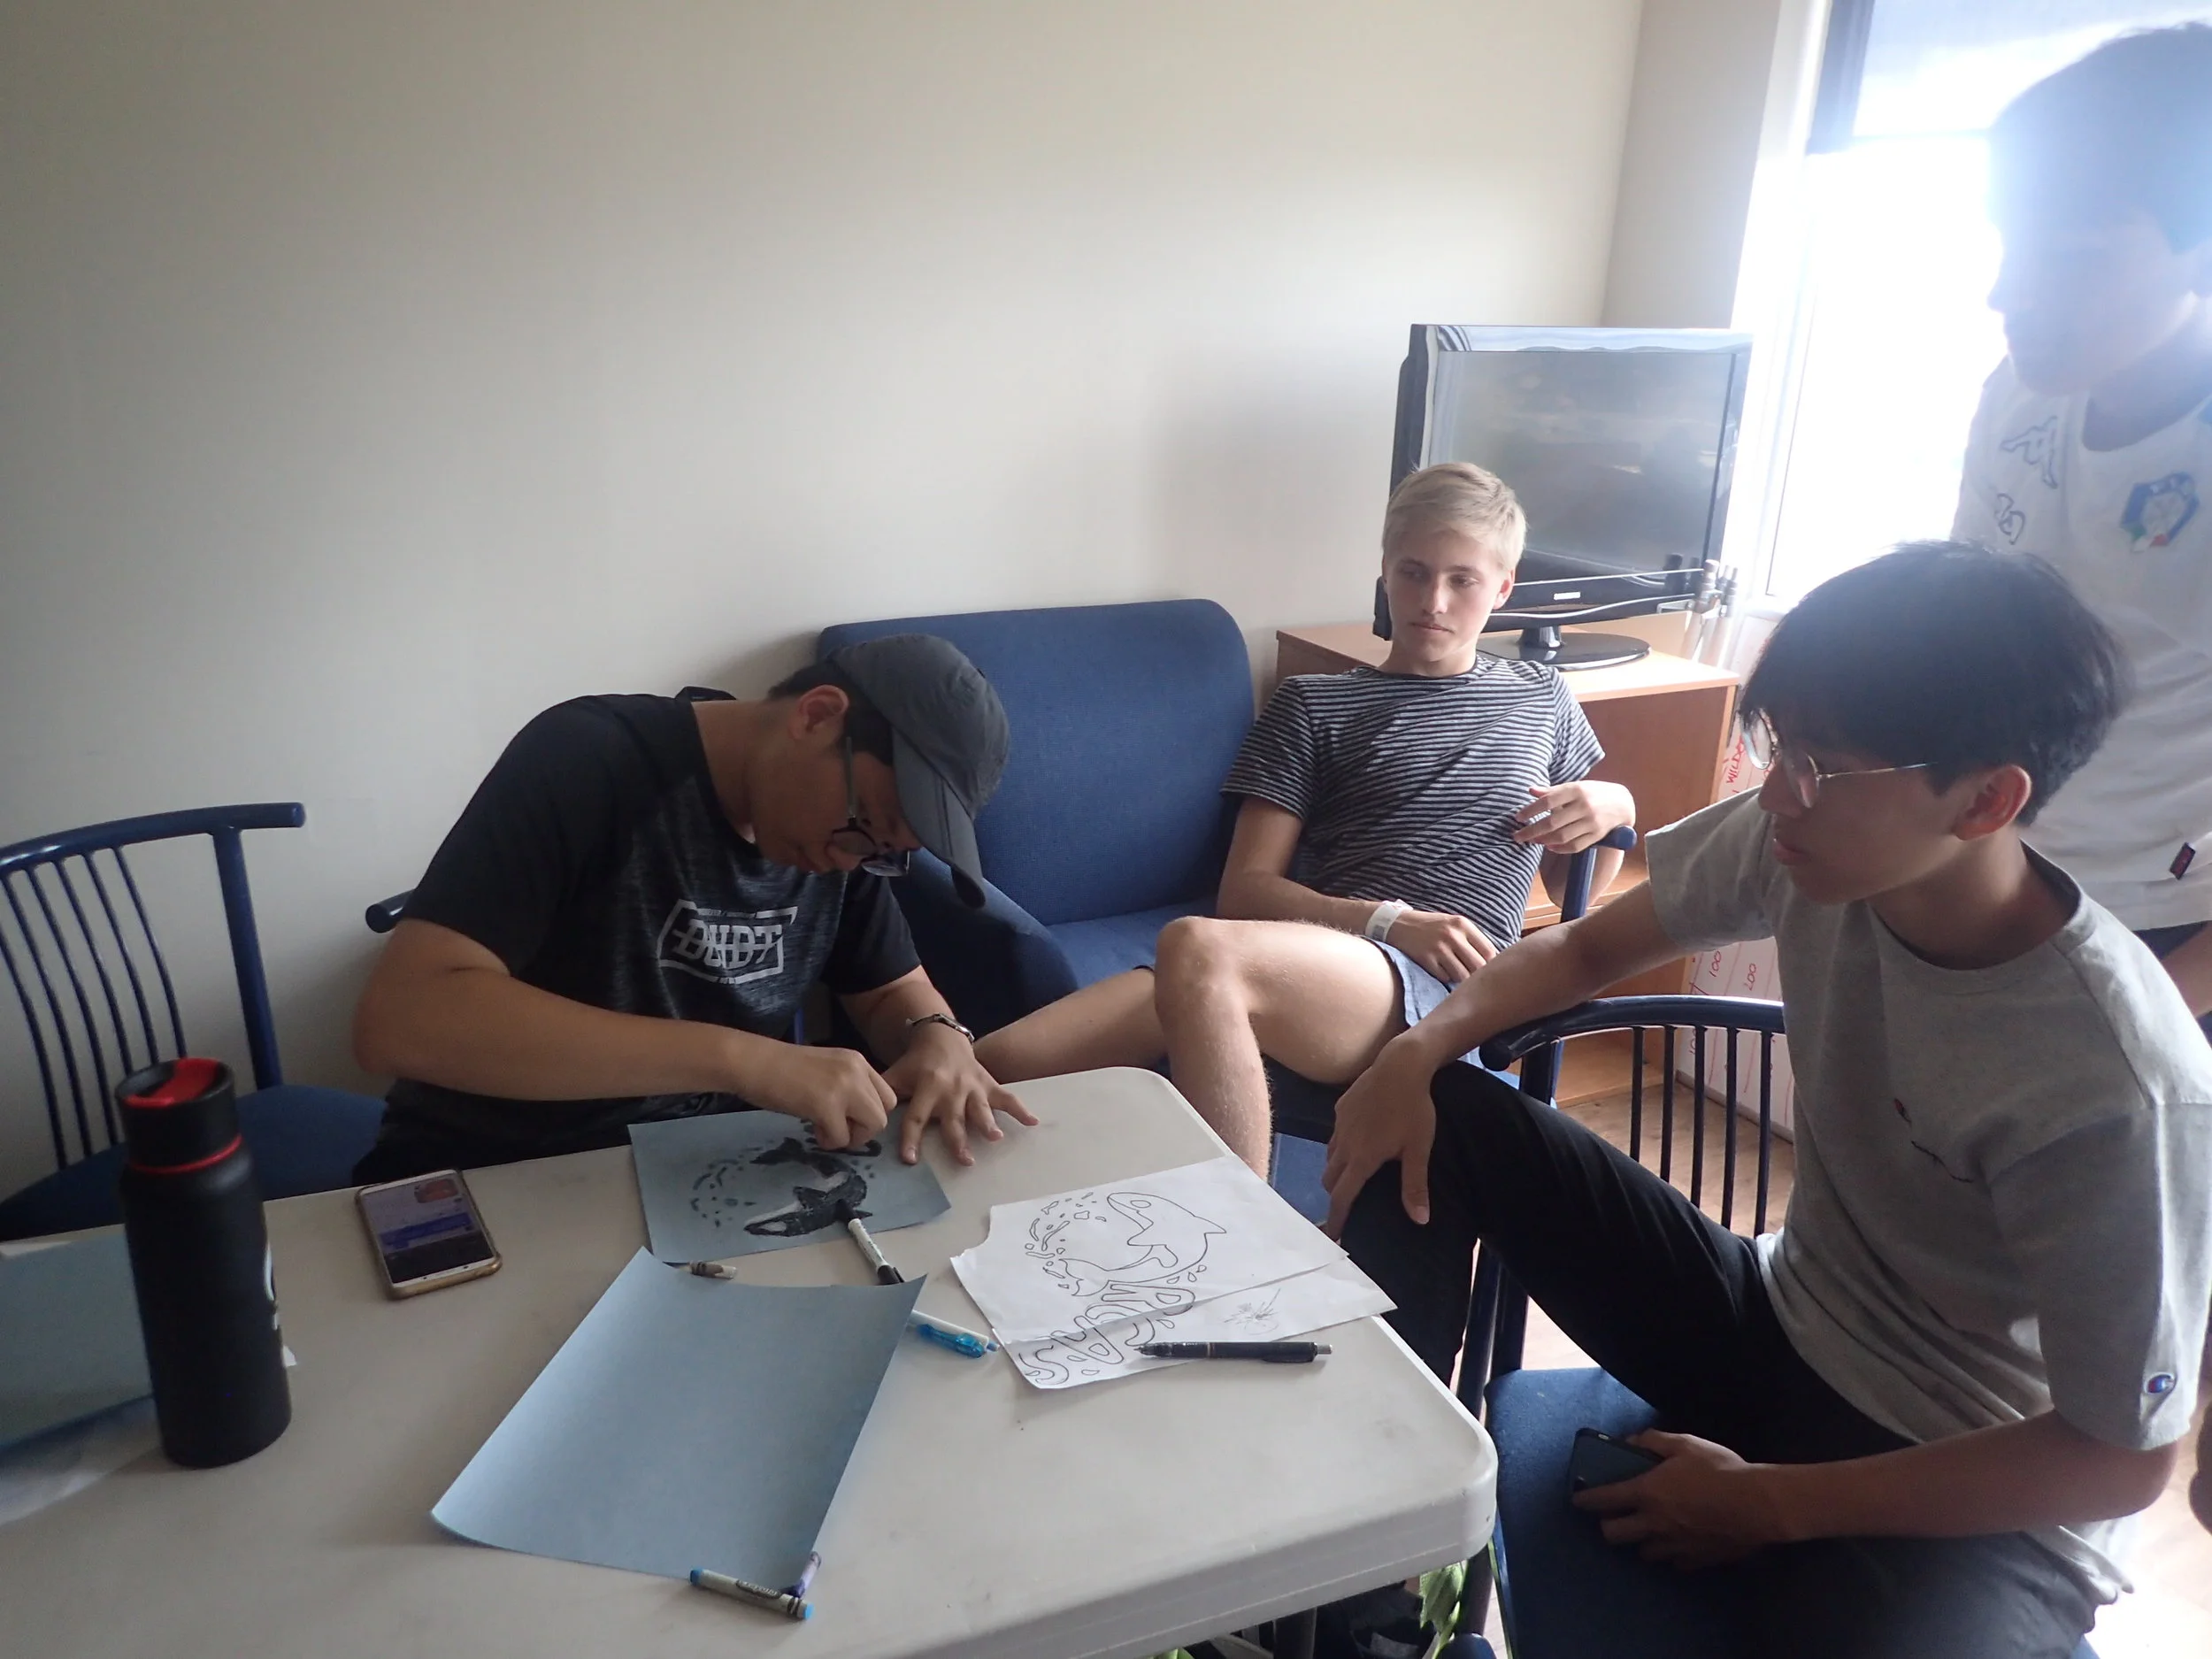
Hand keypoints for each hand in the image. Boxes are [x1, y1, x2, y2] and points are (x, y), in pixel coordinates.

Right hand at [742, 1042, 895, 1150]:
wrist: (752, 1062)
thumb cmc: (780, 1068)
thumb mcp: (825, 1070)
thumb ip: (846, 1087)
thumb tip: (855, 1119)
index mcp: (858, 1061)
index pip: (886, 1095)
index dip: (869, 1114)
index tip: (846, 1118)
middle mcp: (857, 1070)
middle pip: (884, 1113)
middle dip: (863, 1129)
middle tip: (837, 1128)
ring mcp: (844, 1086)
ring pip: (873, 1125)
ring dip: (850, 1136)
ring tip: (824, 1129)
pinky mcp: (827, 1105)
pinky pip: (842, 1137)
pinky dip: (829, 1142)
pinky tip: (812, 1129)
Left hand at [883, 1024, 1038, 1165]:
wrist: (942, 1037)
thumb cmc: (916, 1064)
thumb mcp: (896, 1075)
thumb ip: (884, 1095)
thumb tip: (863, 1121)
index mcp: (925, 1088)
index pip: (915, 1117)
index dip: (910, 1138)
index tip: (909, 1160)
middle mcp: (950, 1089)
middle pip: (953, 1118)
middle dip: (958, 1139)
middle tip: (965, 1160)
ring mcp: (972, 1087)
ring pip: (981, 1109)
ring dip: (988, 1123)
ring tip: (995, 1138)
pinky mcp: (988, 1084)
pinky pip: (1007, 1097)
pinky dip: (1020, 1109)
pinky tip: (1033, 1122)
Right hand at [1320, 1038, 1441, 1236]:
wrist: (1401, 1065)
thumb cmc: (1414, 1109)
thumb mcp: (1419, 1149)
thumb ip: (1415, 1185)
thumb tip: (1419, 1220)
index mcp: (1362, 1157)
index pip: (1342, 1196)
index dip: (1337, 1217)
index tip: (1332, 1235)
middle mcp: (1344, 1143)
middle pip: (1330, 1178)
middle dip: (1336, 1195)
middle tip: (1346, 1206)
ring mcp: (1339, 1123)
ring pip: (1329, 1156)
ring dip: (1337, 1171)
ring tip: (1351, 1177)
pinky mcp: (1340, 1107)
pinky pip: (1334, 1135)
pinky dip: (1340, 1147)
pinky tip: (1357, 1142)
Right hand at [1386, 909, 1496, 983]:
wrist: (1398, 924)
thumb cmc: (1431, 926)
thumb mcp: (1453, 924)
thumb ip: (1472, 939)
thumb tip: (1493, 961)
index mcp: (1462, 925)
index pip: (1489, 951)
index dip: (1492, 965)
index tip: (1488, 970)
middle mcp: (1452, 935)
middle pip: (1478, 966)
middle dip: (1478, 975)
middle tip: (1475, 979)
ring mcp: (1438, 948)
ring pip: (1462, 975)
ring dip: (1462, 979)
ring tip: (1457, 975)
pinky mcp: (1426, 959)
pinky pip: (1445, 977)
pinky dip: (1446, 978)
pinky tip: (1442, 971)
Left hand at [1513, 781, 1634, 853]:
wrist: (1622, 803)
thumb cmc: (1593, 793)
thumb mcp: (1575, 786)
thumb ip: (1552, 791)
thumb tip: (1530, 790)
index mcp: (1577, 790)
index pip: (1548, 801)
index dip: (1530, 810)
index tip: (1517, 817)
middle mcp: (1584, 807)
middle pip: (1552, 822)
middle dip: (1531, 831)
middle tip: (1517, 836)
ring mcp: (1592, 823)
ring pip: (1562, 836)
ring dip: (1543, 840)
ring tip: (1531, 840)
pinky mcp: (1597, 836)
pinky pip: (1575, 846)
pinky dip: (1559, 848)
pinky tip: (1548, 846)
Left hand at [1570, 1431, 1789, 1568]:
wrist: (1759, 1505)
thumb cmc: (1720, 1469)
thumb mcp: (1686, 1444)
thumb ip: (1654, 1441)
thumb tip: (1632, 1441)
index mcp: (1646, 1493)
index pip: (1603, 1500)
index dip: (1585, 1499)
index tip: (1577, 1500)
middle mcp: (1654, 1524)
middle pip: (1613, 1535)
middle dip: (1608, 1525)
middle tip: (1616, 1515)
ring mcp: (1674, 1546)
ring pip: (1643, 1553)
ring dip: (1642, 1540)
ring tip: (1651, 1528)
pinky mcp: (1695, 1560)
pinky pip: (1674, 1562)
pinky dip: (1672, 1553)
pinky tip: (1680, 1541)